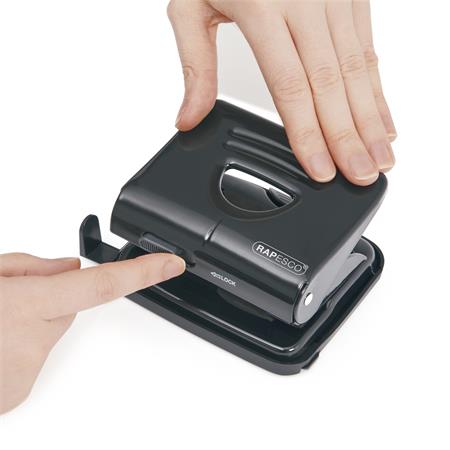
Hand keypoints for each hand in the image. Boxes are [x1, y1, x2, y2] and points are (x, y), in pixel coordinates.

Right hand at [0, 252, 184, 413]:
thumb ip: (28, 267)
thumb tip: (70, 268)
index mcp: (23, 306)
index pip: (101, 285)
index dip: (142, 273)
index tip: (171, 264)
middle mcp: (29, 343)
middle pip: (66, 306)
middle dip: (45, 296)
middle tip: (5, 300)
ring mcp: (23, 374)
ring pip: (46, 331)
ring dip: (25, 322)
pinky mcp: (17, 394)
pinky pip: (31, 356)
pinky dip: (15, 346)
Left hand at [168, 0, 395, 185]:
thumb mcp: (190, 5)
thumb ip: (195, 66)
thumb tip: (190, 118)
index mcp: (263, 7)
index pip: (290, 87)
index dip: (308, 133)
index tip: (320, 169)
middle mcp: (306, 1)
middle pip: (331, 85)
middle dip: (349, 138)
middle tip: (361, 177)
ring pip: (357, 71)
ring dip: (371, 120)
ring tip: (380, 158)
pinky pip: (368, 50)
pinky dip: (377, 90)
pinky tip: (383, 119)